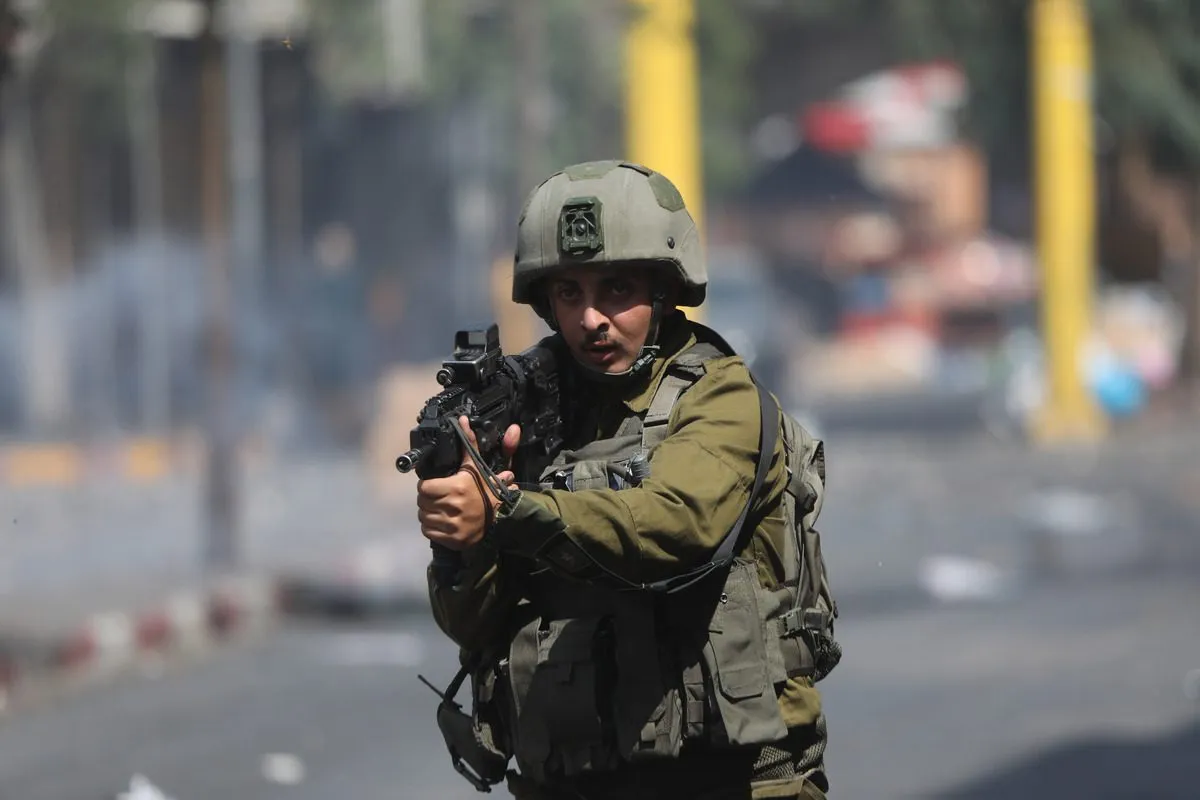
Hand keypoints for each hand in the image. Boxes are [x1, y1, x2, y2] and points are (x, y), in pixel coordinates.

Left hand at [416, 416, 520, 550]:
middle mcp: (453, 506)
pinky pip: (429, 532)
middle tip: (438, 497)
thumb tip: (462, 419)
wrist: (501, 518)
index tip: (435, 485)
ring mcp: (452, 525)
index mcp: (457, 487)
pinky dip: (432, 528)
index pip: (424, 487)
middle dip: (427, 499)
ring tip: (440, 509)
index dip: (427, 486)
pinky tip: (442, 522)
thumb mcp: (477, 467)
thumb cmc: (485, 491)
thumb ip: (468, 443)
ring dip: (428, 513)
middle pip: (422, 502)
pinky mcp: (452, 539)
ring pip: (424, 517)